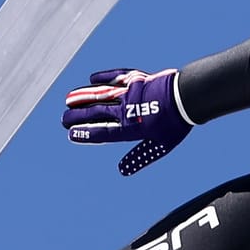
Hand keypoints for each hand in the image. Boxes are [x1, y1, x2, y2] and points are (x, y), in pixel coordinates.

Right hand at [61, 68, 192, 174]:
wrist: (186, 97)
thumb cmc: (174, 124)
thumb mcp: (159, 146)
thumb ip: (139, 157)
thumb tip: (122, 171)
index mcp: (130, 128)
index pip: (103, 132)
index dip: (86, 133)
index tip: (71, 134)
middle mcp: (125, 110)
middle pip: (96, 113)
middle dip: (78, 116)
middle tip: (63, 119)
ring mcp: (129, 93)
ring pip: (101, 94)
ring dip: (83, 96)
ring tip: (68, 99)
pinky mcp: (136, 79)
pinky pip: (115, 77)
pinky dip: (103, 77)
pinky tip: (91, 78)